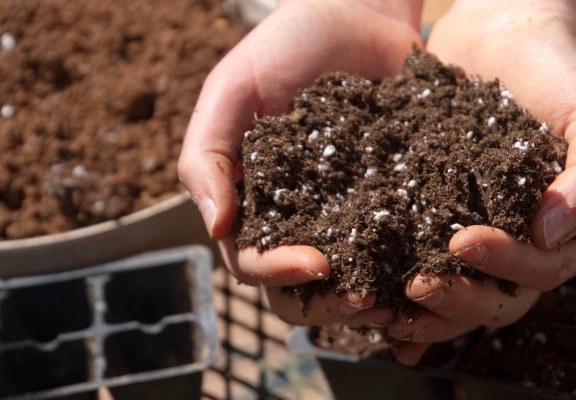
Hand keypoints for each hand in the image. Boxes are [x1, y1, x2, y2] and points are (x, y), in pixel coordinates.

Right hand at [178, 0, 422, 327]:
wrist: (355, 12)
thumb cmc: (282, 48)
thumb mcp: (231, 92)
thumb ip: (208, 158)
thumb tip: (216, 230)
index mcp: (253, 201)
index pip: (253, 260)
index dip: (279, 272)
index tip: (318, 263)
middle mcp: (297, 215)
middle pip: (301, 285)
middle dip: (329, 300)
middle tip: (366, 300)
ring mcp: (345, 209)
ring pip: (351, 275)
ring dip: (372, 295)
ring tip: (402, 297)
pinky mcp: (392, 194)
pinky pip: (399, 240)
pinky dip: (411, 261)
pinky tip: (432, 265)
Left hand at [388, 0, 575, 364]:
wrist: (504, 39)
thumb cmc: (554, 73)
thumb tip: (549, 235)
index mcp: (556, 228)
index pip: (537, 270)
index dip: (503, 264)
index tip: (463, 241)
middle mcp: (515, 241)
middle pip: (493, 297)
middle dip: (456, 297)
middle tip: (415, 284)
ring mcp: (473, 233)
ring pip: (455, 292)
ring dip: (423, 310)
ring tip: (383, 310)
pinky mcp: (432, 222)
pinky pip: (419, 264)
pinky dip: (401, 296)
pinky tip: (375, 311)